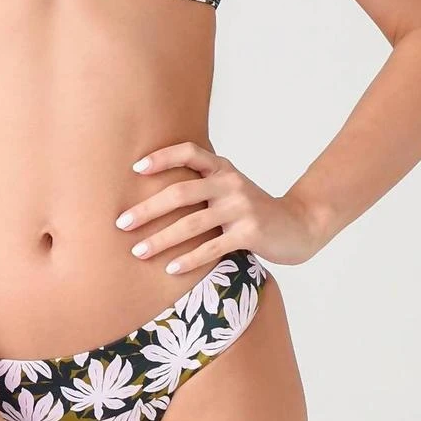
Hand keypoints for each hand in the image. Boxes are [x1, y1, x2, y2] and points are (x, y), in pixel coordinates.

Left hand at [115, 140, 327, 271]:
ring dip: (160, 239)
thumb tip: (154, 194)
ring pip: (191, 223)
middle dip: (147, 209)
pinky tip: (170, 268)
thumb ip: (202, 185)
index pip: (189, 152)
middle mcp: (230, 183)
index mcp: (222, 168)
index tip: (135, 169)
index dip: (162, 157)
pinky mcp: (249, 233)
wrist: (298, 224)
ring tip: (138, 251)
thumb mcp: (230, 188)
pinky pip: (212, 247)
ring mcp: (241, 208)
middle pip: (180, 192)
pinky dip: (189, 259)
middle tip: (121, 223)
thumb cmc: (253, 209)